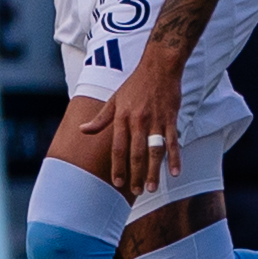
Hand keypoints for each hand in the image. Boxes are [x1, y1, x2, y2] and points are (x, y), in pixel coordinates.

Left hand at [103, 44, 184, 198]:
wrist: (159, 66)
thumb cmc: (135, 84)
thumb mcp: (114, 99)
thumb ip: (100, 118)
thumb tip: (82, 130)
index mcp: (122, 117)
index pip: (118, 147)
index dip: (117, 166)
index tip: (117, 183)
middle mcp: (138, 120)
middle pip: (136, 153)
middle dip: (135, 174)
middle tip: (135, 191)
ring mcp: (156, 120)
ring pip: (154, 150)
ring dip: (153, 171)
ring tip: (151, 188)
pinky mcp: (170, 118)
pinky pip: (173, 141)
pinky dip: (175, 157)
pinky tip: (174, 173)